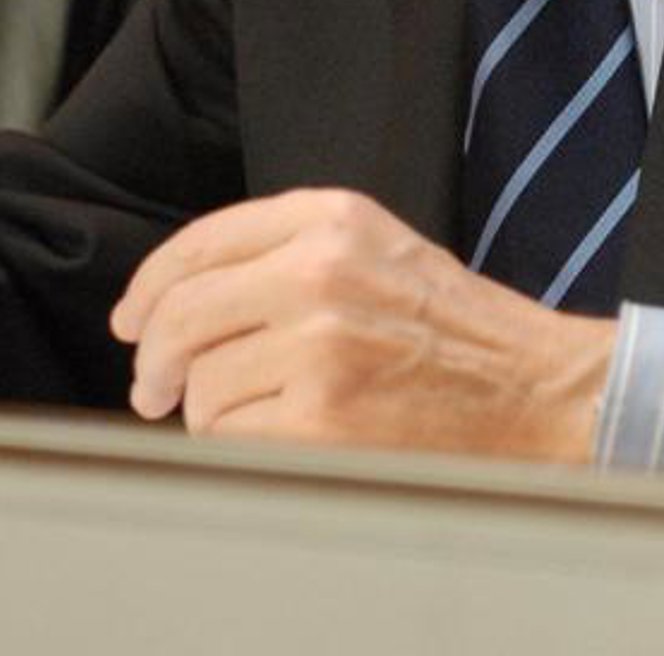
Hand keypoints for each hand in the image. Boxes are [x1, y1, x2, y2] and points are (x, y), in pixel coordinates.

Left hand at [109, 188, 616, 458]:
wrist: (532, 388)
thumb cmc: (453, 328)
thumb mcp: (376, 248)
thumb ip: (285, 251)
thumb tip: (176, 301)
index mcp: (332, 218)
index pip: (201, 243)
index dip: (149, 288)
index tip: (132, 320)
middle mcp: (318, 270)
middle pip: (180, 314)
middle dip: (154, 360)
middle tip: (152, 389)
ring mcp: (318, 345)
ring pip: (200, 385)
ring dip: (212, 411)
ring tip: (265, 412)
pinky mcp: (321, 418)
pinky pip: (229, 437)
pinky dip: (242, 446)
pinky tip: (285, 436)